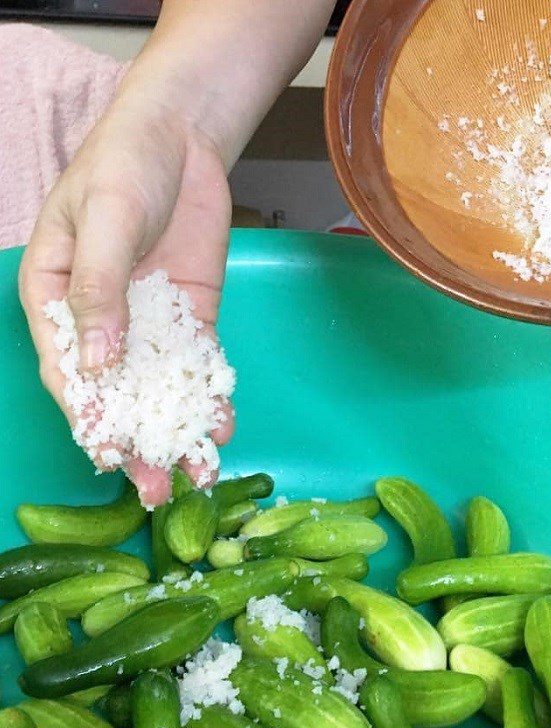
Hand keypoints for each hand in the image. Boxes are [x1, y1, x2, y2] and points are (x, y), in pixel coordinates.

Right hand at [19, 99, 233, 506]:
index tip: (112, 458)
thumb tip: (96, 363)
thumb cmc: (124, 166)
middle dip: (137, 443)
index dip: (90, 417)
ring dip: (177, 431)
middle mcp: (101, 322)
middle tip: (158, 492)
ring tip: (198, 475)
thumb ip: (101, 290)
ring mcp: (148, 323)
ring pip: (161, 388)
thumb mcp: (106, 221)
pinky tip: (223, 425)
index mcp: (56, 300)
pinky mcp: (190, 317)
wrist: (182, 140)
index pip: (69, 372)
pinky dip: (210, 395)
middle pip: (117, 393)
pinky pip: (199, 363)